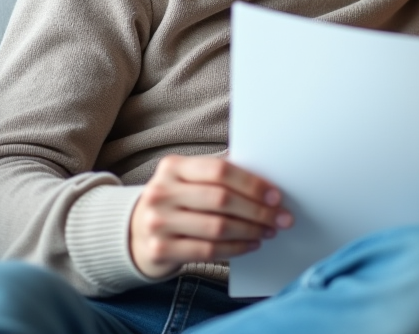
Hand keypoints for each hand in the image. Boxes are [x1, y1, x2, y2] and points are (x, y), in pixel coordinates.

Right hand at [129, 155, 291, 279]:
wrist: (137, 232)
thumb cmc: (178, 200)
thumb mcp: (190, 180)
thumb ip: (221, 175)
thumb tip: (267, 179)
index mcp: (173, 167)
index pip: (220, 170)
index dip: (252, 183)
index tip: (276, 195)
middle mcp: (161, 192)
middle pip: (221, 199)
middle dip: (258, 210)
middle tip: (281, 218)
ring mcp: (158, 222)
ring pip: (217, 227)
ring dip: (250, 230)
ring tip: (268, 231)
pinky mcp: (160, 249)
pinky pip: (208, 250)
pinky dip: (235, 248)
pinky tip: (251, 244)